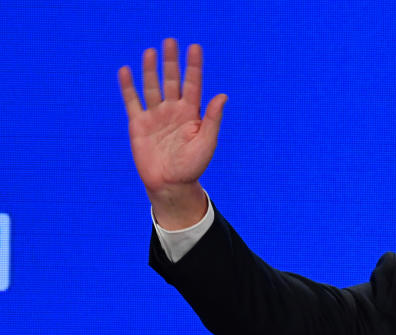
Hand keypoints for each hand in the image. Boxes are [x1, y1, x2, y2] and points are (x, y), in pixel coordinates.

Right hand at [118, 38, 226, 227]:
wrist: (171, 185)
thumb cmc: (192, 166)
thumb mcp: (206, 142)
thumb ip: (212, 119)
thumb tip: (222, 96)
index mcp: (191, 114)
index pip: (193, 84)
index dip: (193, 66)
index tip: (194, 47)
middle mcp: (173, 111)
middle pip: (171, 80)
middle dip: (171, 61)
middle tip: (171, 41)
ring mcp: (155, 116)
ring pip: (152, 87)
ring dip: (151, 69)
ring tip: (151, 51)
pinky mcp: (138, 124)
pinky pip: (132, 101)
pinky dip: (128, 86)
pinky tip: (126, 71)